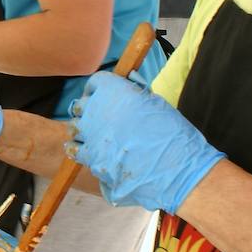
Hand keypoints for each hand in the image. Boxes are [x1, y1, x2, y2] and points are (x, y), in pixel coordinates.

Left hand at [69, 72, 223, 213]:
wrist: (176, 169)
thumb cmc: (173, 134)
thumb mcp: (155, 103)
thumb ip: (134, 95)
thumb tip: (127, 88)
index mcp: (114, 91)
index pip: (96, 83)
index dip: (98, 89)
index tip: (100, 94)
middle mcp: (97, 110)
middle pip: (81, 105)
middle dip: (88, 110)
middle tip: (99, 117)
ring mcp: (91, 136)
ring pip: (74, 129)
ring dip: (83, 131)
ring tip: (94, 136)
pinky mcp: (91, 159)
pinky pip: (77, 151)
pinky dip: (81, 151)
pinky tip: (89, 152)